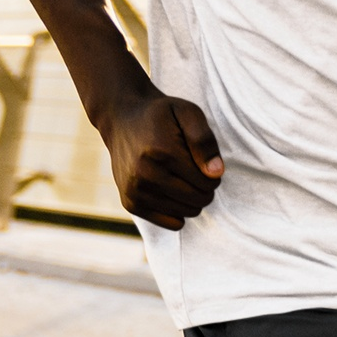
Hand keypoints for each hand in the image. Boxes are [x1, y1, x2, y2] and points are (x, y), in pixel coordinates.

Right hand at [101, 91, 223, 230]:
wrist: (121, 119)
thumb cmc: (161, 116)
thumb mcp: (188, 113)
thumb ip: (205, 141)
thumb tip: (216, 174)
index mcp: (162, 152)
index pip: (207, 182)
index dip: (213, 173)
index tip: (203, 161)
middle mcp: (145, 175)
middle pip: (198, 200)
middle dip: (204, 188)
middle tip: (195, 170)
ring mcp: (135, 191)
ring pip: (186, 213)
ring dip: (191, 199)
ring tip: (181, 178)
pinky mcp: (130, 203)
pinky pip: (171, 223)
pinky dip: (177, 210)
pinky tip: (171, 191)